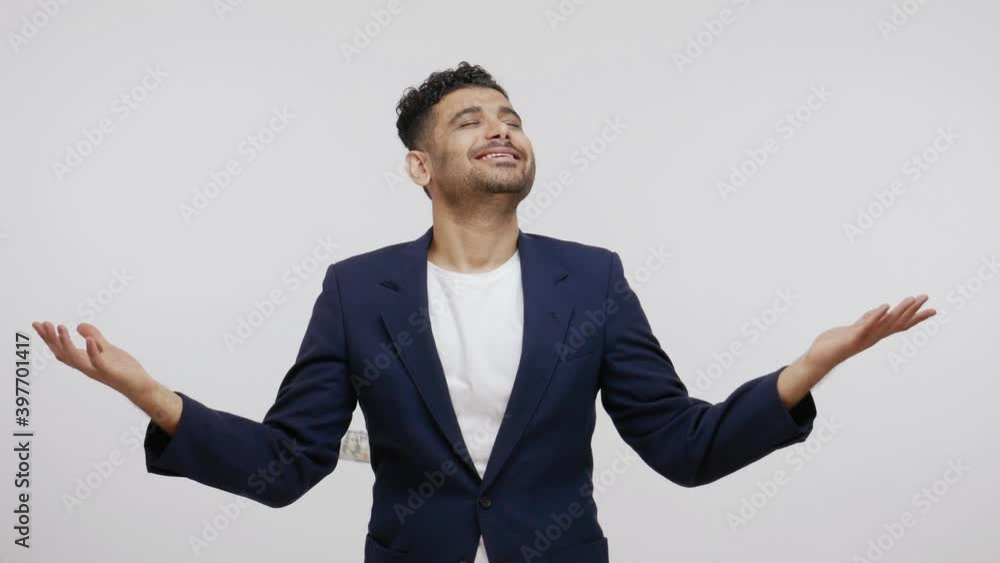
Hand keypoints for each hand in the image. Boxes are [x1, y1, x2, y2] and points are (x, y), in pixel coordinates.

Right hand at [32, 322, 154, 398]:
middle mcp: (87, 367)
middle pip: (63, 354)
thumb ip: (94, 337)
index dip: (49, 338)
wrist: (141, 386)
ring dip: (66, 343)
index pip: (61, 349)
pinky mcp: (110, 373)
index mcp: (85, 361)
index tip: (39, 324)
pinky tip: (90, 340)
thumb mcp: (108, 348)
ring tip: (61, 327)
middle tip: (43, 324)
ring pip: (75, 359)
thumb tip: (79, 325)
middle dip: (51, 339)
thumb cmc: (124, 369)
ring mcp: (97, 371)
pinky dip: (93, 351)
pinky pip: (98, 362)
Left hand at [803, 295, 936, 371]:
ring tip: (911, 298)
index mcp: (875, 334)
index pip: (900, 325)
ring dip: (899, 311)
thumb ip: (866, 321)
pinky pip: (866, 325)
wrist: (818, 358)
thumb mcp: (853, 329)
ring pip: (886, 323)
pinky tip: (884, 306)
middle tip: (926, 297)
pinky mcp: (852, 338)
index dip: (916, 318)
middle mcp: (873, 337)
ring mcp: (864, 338)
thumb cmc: (834, 344)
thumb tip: (878, 312)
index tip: (934, 310)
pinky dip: (876, 316)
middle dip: (912, 310)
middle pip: (897, 322)